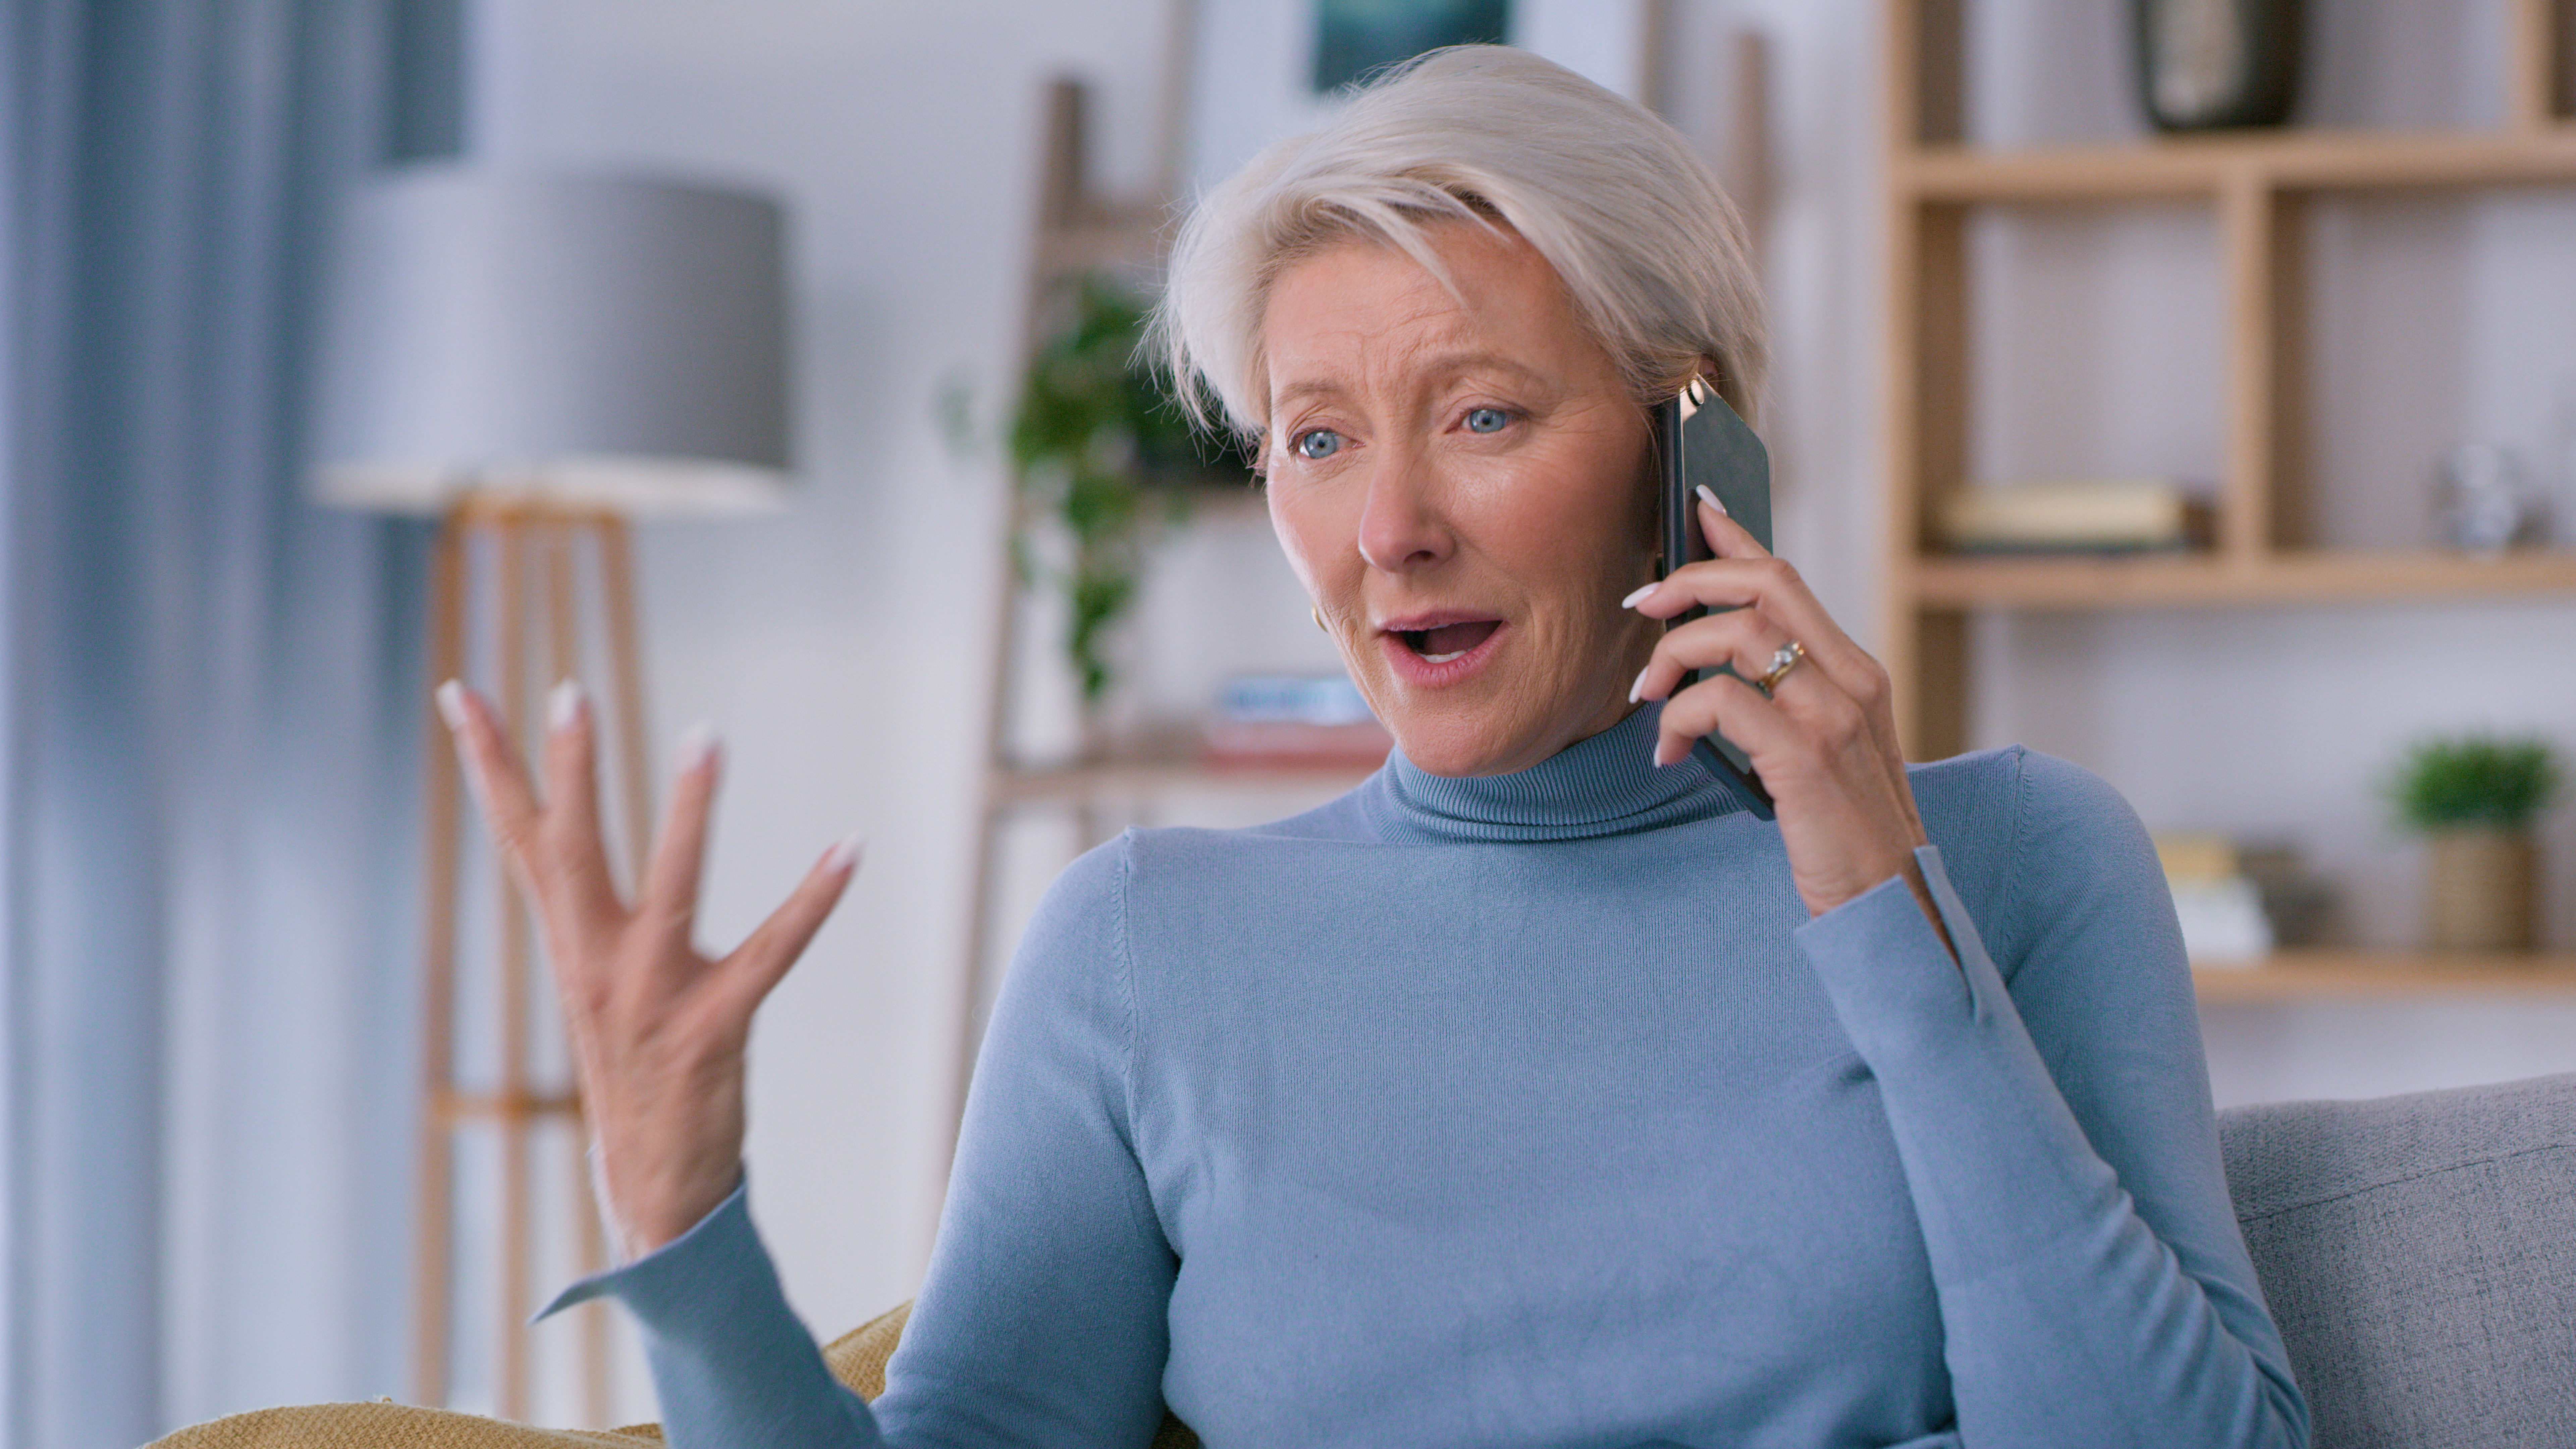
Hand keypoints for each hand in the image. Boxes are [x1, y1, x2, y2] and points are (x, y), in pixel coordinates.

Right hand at [438, 679, 859, 1258]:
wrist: (653, 1191)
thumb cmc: (635, 1075)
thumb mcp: (597, 987)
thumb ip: (586, 917)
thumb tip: (562, 848)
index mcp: (570, 948)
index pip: (519, 840)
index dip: (487, 767)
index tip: (460, 692)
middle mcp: (597, 968)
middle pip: (572, 853)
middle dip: (571, 771)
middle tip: (568, 690)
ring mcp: (651, 1001)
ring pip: (671, 889)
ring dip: (689, 813)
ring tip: (705, 737)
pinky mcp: (712, 1031)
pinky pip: (772, 953)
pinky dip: (813, 899)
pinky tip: (847, 849)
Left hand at [1625, 492, 1948, 937]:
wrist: (1890, 904)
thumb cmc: (1842, 831)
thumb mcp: (1818, 751)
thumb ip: (1781, 702)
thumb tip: (1710, 666)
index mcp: (1857, 673)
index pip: (1789, 579)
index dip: (1737, 537)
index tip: (1694, 509)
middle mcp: (1853, 682)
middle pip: (1765, 584)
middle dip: (1690, 582)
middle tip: (1640, 608)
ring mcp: (1834, 717)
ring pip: (1737, 634)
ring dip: (1674, 656)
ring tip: (1647, 699)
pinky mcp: (1806, 759)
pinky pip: (1723, 703)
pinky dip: (1680, 719)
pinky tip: (1668, 754)